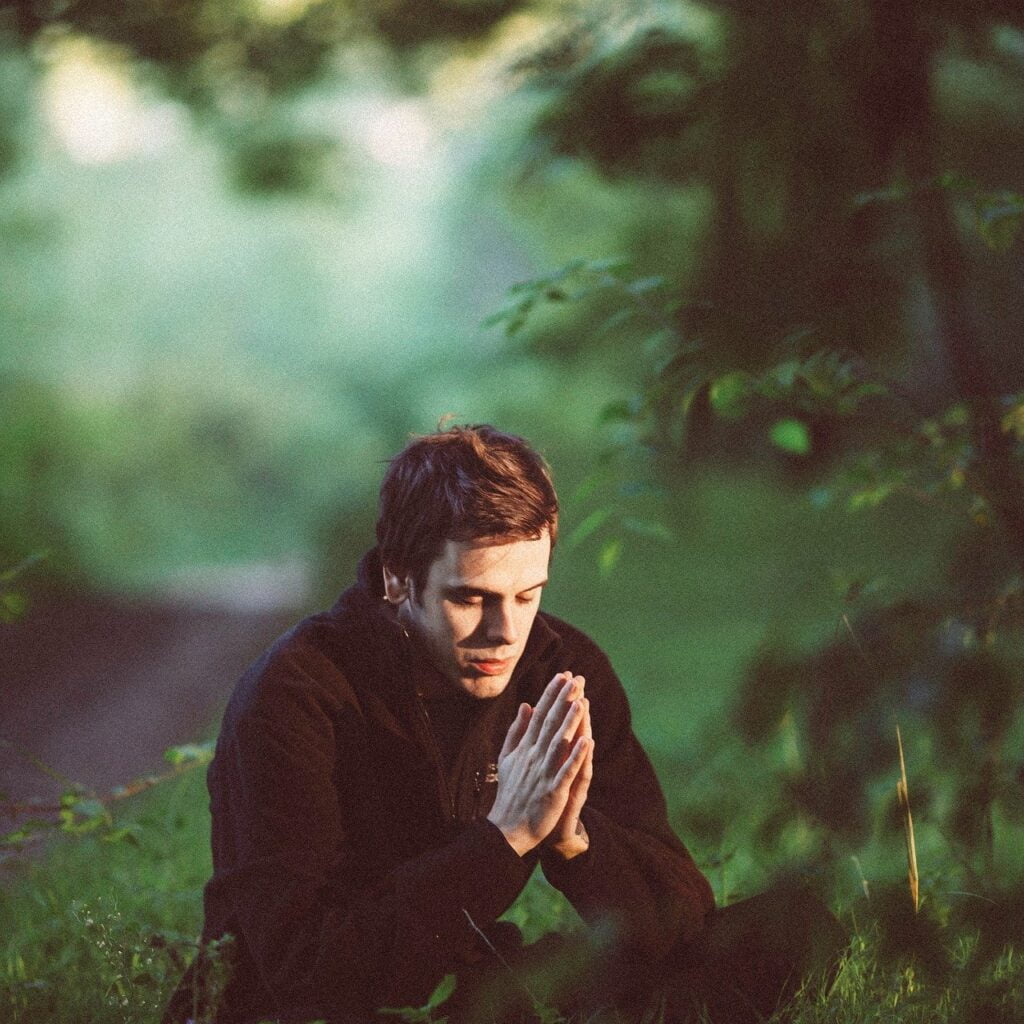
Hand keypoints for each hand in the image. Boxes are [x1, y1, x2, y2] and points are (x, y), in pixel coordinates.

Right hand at [486, 672, 592, 856]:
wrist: (507, 829)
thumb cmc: (510, 791)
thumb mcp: (508, 757)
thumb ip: (517, 730)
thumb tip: (526, 705)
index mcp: (525, 748)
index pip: (540, 715)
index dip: (551, 695)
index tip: (562, 676)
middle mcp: (533, 757)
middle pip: (551, 723)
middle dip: (563, 700)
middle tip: (576, 679)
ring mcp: (543, 773)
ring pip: (559, 743)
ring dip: (570, 722)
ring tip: (581, 701)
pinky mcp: (552, 791)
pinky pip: (566, 771)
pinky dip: (576, 756)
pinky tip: (587, 741)